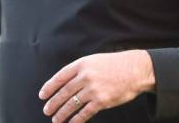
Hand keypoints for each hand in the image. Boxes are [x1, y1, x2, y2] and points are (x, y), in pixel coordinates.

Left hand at [38, 50, 154, 122]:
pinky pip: (85, 113)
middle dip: (53, 103)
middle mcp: (85, 76)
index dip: (49, 87)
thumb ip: (80, 70)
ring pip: (72, 104)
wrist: (135, 70)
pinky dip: (76, 120)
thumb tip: (65, 83)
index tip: (42, 95)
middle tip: (46, 110)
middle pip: (64, 92)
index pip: (60, 77)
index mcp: (82, 64)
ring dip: (62, 113)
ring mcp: (93, 89)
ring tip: (55, 119)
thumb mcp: (94, 60)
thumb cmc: (115, 65)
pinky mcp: (102, 101)